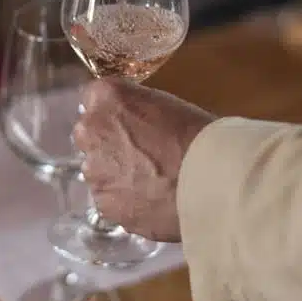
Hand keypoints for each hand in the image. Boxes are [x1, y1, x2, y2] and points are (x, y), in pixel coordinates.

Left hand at [73, 80, 214, 242]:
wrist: (212, 180)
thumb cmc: (199, 135)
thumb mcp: (166, 105)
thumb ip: (137, 111)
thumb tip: (132, 124)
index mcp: (106, 97)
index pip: (94, 98)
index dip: (114, 113)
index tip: (129, 123)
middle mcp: (89, 130)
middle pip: (89, 135)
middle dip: (108, 143)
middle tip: (141, 155)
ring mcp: (93, 170)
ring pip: (97, 170)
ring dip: (115, 174)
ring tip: (149, 184)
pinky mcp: (103, 204)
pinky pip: (109, 199)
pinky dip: (124, 201)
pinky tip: (150, 202)